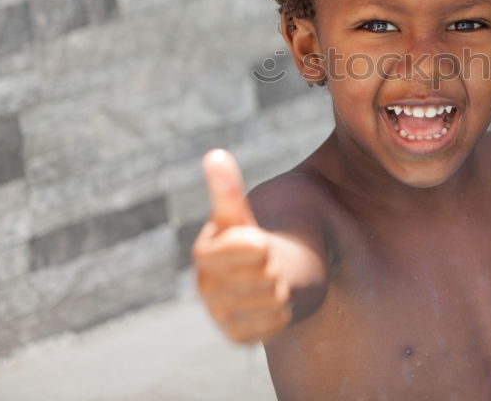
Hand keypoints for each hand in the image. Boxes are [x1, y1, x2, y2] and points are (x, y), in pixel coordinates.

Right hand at [192, 148, 291, 343]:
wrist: (274, 277)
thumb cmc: (258, 241)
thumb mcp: (243, 216)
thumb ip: (228, 191)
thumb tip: (215, 154)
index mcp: (205, 254)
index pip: (233, 250)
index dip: (254, 247)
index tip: (263, 241)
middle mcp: (207, 288)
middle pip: (261, 277)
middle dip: (274, 267)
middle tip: (273, 263)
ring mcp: (221, 314)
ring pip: (272, 301)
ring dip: (283, 289)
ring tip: (277, 281)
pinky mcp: (238, 336)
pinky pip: (275, 323)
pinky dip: (285, 313)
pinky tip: (279, 303)